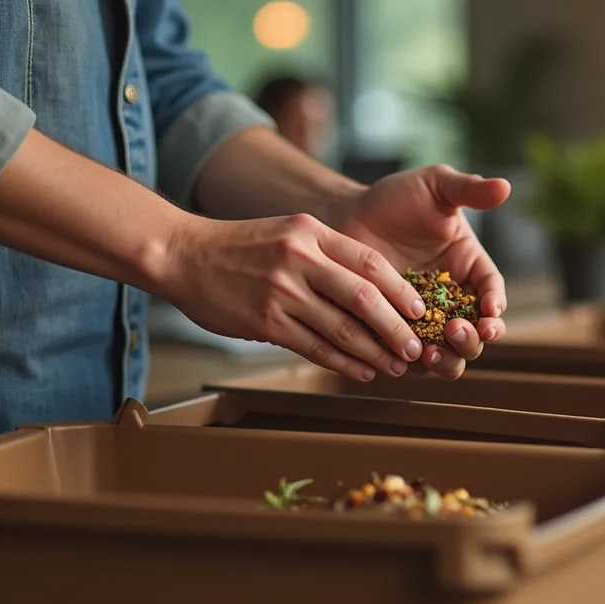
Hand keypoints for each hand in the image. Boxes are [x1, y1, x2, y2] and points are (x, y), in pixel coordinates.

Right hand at [162, 213, 426, 380]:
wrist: (183, 254)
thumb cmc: (240, 247)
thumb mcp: (288, 232)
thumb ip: (327, 255)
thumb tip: (373, 290)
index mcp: (311, 232)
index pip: (369, 262)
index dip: (401, 290)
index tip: (421, 310)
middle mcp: (299, 259)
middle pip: (363, 297)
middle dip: (395, 327)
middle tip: (415, 346)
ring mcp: (281, 292)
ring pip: (342, 328)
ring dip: (374, 352)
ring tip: (396, 365)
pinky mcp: (265, 321)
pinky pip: (314, 347)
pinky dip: (343, 362)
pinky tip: (362, 370)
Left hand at [340, 165, 511, 377]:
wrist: (347, 215)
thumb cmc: (396, 198)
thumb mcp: (435, 185)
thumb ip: (468, 189)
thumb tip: (505, 187)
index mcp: (470, 268)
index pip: (492, 294)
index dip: (495, 307)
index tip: (490, 313)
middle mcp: (452, 300)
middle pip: (475, 335)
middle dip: (471, 339)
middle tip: (455, 330)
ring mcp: (424, 321)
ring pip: (447, 356)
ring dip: (446, 360)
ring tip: (432, 352)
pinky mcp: (395, 334)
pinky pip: (407, 358)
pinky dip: (409, 364)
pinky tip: (400, 357)